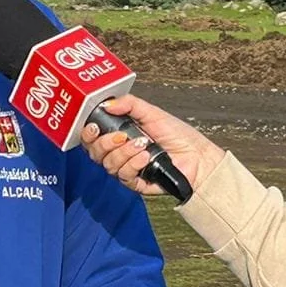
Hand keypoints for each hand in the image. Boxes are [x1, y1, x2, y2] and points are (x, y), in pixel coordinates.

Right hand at [80, 94, 224, 196]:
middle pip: (96, 153)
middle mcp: (121, 152)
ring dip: (124, 152)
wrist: (198, 156)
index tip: (94, 126)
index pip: (93, 138)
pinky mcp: (137, 182)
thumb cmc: (178, 135)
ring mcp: (128, 168)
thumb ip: (129, 104)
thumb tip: (107, 104)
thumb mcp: (152, 113)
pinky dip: (132, 164)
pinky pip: (124, 176)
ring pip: (108, 164)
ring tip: (143, 144)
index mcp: (120, 135)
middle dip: (105, 143)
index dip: (87, 134)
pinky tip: (146, 156)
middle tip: (122, 135)